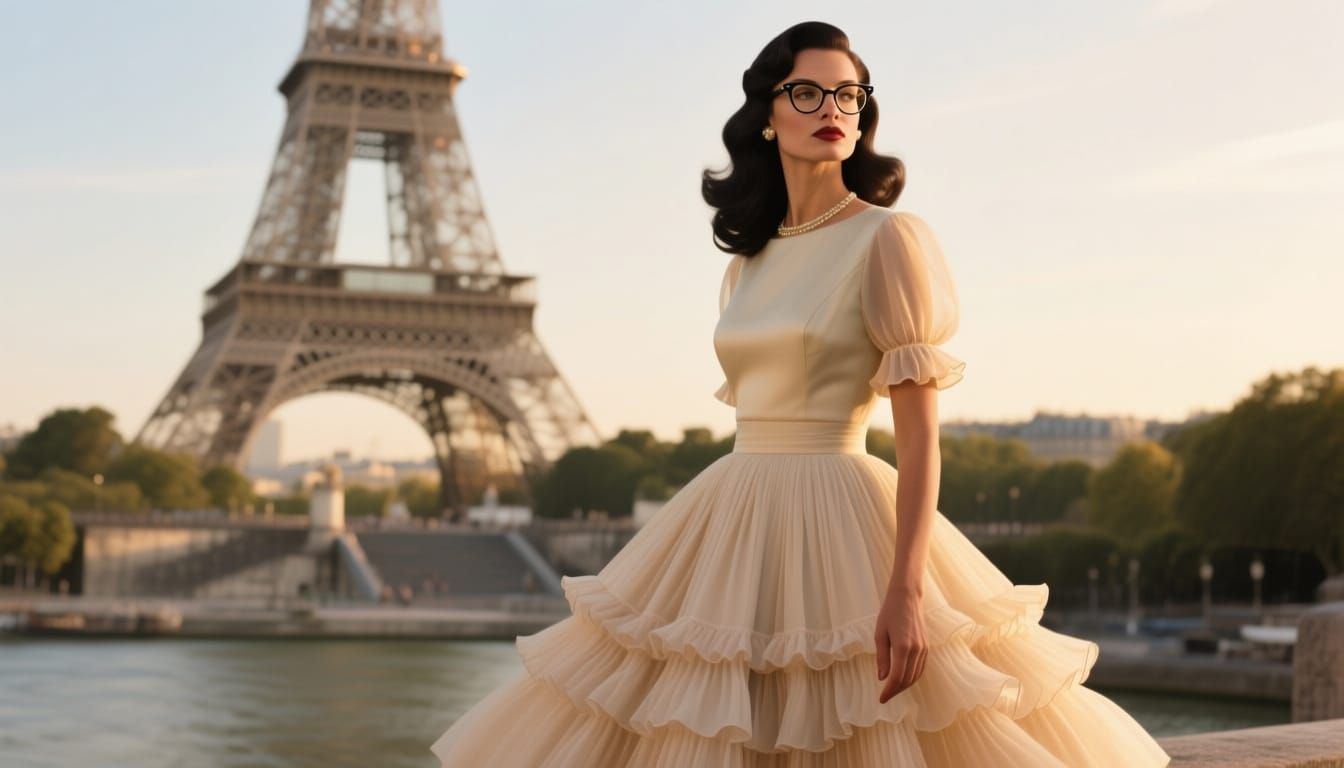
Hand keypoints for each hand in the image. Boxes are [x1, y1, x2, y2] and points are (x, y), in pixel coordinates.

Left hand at [874, 586, 927, 703]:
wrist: (907, 598)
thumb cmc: (889, 613)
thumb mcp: (880, 634)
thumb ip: (882, 657)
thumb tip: (882, 678)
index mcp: (903, 647)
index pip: (897, 677)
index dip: (889, 691)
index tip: (881, 699)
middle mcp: (916, 650)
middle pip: (907, 680)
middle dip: (896, 691)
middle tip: (885, 697)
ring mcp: (924, 649)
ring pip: (915, 676)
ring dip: (904, 686)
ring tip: (892, 690)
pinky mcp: (926, 647)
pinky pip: (921, 668)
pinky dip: (912, 678)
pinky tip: (903, 680)